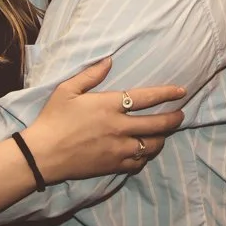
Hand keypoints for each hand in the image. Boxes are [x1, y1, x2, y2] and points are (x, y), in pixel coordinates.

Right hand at [24, 57, 186, 183]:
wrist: (43, 155)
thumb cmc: (53, 119)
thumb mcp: (67, 90)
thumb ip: (90, 75)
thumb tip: (109, 61)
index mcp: (109, 105)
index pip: (147, 97)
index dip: (167, 93)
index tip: (181, 91)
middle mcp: (119, 127)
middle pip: (157, 124)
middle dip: (174, 119)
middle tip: (180, 115)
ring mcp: (118, 148)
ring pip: (152, 145)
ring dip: (162, 138)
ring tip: (163, 133)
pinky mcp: (114, 165)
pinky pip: (139, 162)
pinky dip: (145, 156)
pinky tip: (145, 151)